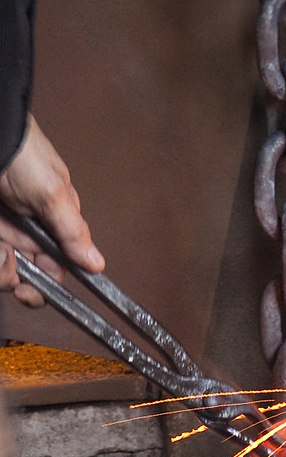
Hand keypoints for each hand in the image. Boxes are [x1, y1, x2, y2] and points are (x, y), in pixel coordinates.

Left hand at [0, 115, 104, 306]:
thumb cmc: (23, 154)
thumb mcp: (53, 195)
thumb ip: (74, 232)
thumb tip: (96, 263)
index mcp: (58, 227)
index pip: (58, 268)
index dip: (47, 286)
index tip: (32, 292)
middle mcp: (33, 233)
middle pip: (30, 274)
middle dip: (20, 281)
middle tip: (14, 279)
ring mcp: (9, 230)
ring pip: (7, 268)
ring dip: (2, 270)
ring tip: (1, 251)